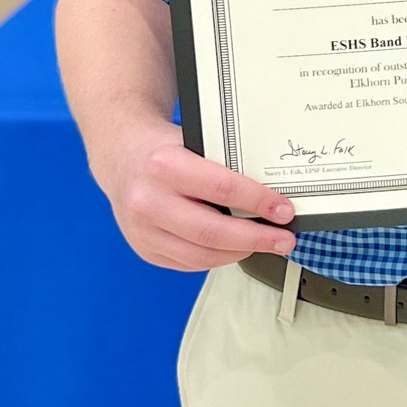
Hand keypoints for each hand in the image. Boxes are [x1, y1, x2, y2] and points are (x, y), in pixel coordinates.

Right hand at [98, 118, 298, 270]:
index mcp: (165, 166)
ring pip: (202, 255)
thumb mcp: (194, 144)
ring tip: (265, 244)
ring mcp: (142, 231)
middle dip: (257, 238)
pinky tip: (234, 248)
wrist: (121, 158)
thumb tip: (272, 195)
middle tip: (284, 239)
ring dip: (240, 252)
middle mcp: (148, 201)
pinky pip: (189, 263)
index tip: (285, 210)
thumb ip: (225, 167)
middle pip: (213, 231)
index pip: (223, 189)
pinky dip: (218, 258)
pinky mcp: (144, 249)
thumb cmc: (165, 149)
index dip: (259, 203)